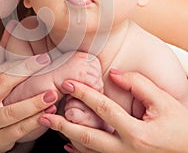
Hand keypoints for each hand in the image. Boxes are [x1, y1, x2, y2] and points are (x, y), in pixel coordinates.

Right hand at [0, 22, 57, 152]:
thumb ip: (2, 55)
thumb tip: (12, 26)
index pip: (0, 71)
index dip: (23, 64)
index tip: (43, 58)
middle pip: (3, 84)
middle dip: (26, 73)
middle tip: (46, 63)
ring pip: (12, 111)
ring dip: (34, 102)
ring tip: (52, 94)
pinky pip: (19, 129)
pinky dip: (35, 121)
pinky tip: (48, 113)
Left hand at [38, 70, 187, 152]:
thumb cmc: (181, 128)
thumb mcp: (164, 101)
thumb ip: (138, 84)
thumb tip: (113, 75)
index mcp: (137, 134)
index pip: (103, 109)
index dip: (84, 94)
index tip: (68, 84)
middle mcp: (127, 151)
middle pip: (88, 138)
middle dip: (63, 126)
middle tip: (44, 115)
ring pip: (89, 152)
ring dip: (68, 138)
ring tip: (50, 126)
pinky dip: (80, 152)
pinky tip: (68, 145)